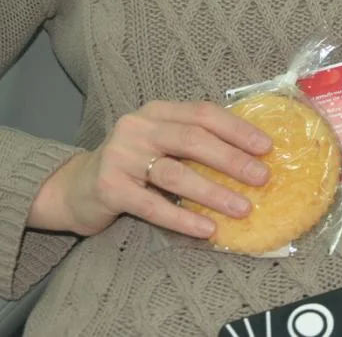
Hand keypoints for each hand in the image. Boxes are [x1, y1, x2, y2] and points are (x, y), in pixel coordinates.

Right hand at [29, 100, 272, 238]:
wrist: (75, 188)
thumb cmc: (132, 166)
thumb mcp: (160, 143)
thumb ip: (193, 142)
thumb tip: (250, 156)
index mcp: (157, 112)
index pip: (203, 113)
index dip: (237, 129)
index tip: (266, 147)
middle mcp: (137, 128)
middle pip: (193, 140)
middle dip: (232, 159)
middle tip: (262, 177)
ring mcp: (121, 157)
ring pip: (176, 173)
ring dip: (214, 192)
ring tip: (243, 207)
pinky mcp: (110, 189)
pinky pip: (153, 205)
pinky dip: (183, 218)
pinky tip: (207, 229)